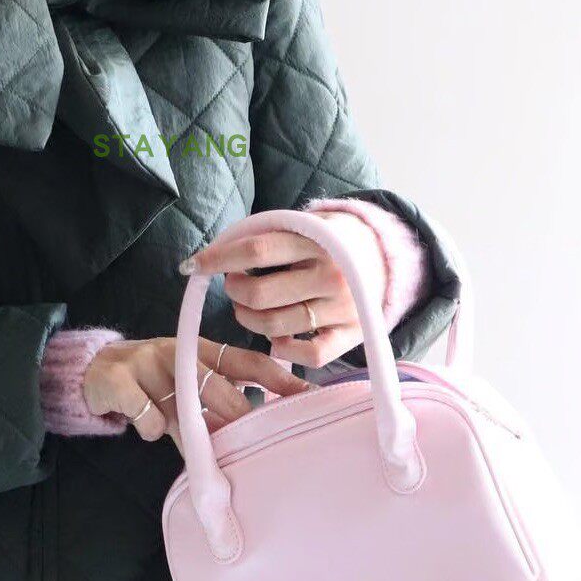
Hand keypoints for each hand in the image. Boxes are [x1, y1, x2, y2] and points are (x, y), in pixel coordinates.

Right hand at [82, 336, 311, 458]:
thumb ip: (215, 409)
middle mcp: (178, 352)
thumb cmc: (152, 384)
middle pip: (219, 387)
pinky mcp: (119, 381)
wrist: (93, 372)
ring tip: (194, 444)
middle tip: (252, 441)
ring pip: (183, 404)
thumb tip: (255, 441)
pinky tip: (148, 428)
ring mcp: (147, 363)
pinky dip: (151, 428)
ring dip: (193, 430)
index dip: (280, 380)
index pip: (249, 363)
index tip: (310, 398)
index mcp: (202, 352)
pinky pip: (146, 414)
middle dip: (238, 417)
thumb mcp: (185, 388)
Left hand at [181, 211, 386, 370]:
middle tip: (234, 286)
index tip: (193, 265)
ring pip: (275, 327)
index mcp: (317, 241)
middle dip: (234, 292)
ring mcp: (343, 309)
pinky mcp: (352, 335)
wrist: (386, 255)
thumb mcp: (305, 224)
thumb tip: (214, 255)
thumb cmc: (331, 238)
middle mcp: (331, 276)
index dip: (217, 259)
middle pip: (260, 294)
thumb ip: (267, 235)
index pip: (255, 250)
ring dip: (249, 320)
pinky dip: (285, 350)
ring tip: (249, 309)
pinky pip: (309, 356)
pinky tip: (277, 337)